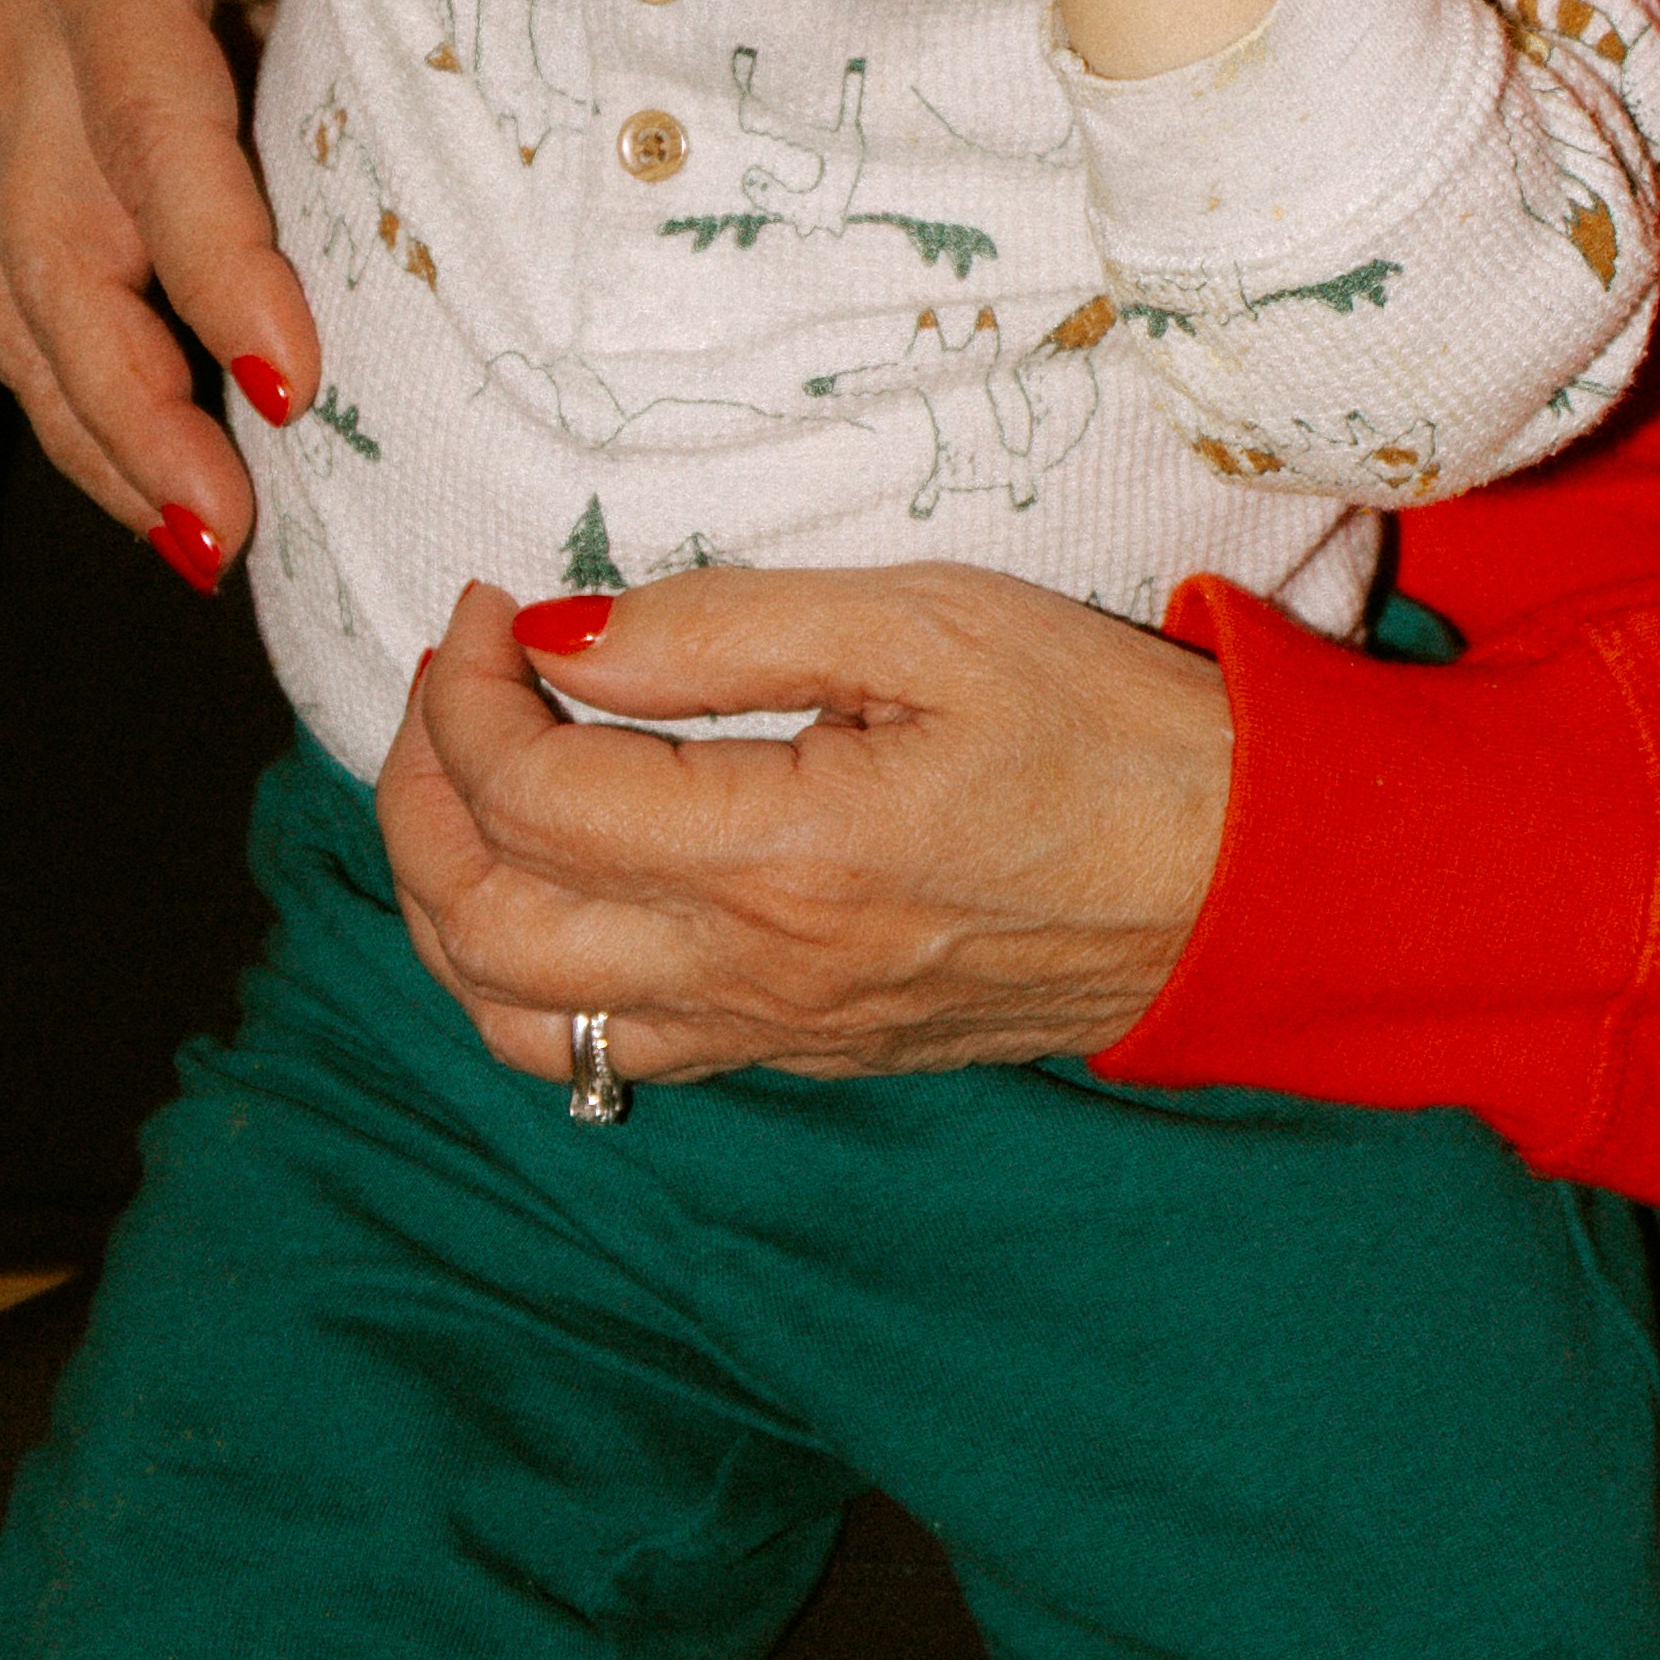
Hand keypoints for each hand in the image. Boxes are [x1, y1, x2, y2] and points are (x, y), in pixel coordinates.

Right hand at [0, 0, 321, 574]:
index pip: (152, 124)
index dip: (212, 259)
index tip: (292, 379)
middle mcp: (30, 23)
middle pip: (56, 242)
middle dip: (134, 402)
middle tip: (225, 528)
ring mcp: (17, 82)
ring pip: (16, 289)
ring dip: (97, 429)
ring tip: (194, 545)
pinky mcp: (32, 124)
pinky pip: (22, 285)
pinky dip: (77, 394)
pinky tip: (146, 478)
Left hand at [378, 560, 1237, 1094]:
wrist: (1240, 883)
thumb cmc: (1108, 729)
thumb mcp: (931, 621)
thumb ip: (726, 627)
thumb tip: (560, 634)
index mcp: (784, 860)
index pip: (531, 796)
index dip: (469, 689)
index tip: (495, 603)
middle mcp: (755, 977)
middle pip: (484, 927)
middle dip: (420, 794)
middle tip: (454, 683)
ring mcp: (771, 1036)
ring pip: (518, 1022)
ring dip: (450, 901)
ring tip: (471, 783)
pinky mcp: (797, 1055)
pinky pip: (604, 1055)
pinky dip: (526, 974)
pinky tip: (556, 874)